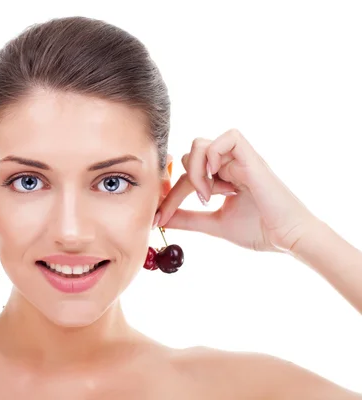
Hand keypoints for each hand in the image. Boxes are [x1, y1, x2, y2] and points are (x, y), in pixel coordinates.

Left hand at [156, 129, 318, 252]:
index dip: (168, 193)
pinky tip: (216, 179)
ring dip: (195, 171)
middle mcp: (228, 164)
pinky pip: (229, 137)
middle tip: (174, 212)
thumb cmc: (260, 230)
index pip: (184, 175)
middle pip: (187, 159)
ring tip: (206, 196)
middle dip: (176, 187)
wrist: (289, 238)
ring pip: (201, 144)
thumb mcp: (214, 224)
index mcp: (221, 177)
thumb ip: (188, 219)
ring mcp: (240, 159)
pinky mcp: (252, 157)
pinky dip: (215, 155)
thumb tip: (159, 219)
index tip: (159, 217)